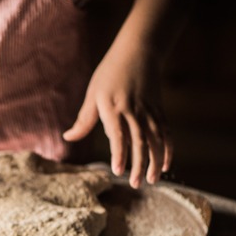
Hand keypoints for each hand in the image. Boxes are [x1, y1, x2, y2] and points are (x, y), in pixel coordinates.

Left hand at [63, 44, 172, 187]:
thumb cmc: (110, 73)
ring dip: (155, 161)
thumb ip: (84, 119)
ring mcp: (149, 111)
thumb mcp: (93, 94)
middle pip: (139, 142)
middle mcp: (133, 111)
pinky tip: (165, 165)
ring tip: (152, 180)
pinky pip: (166, 133)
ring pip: (156, 140)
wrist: (139, 51)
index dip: (119, 154)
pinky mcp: (159, 111)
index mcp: (113, 108)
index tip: (117, 171)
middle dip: (138, 164)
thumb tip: (68, 138)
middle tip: (135, 184)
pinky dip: (168, 150)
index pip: (118, 135)